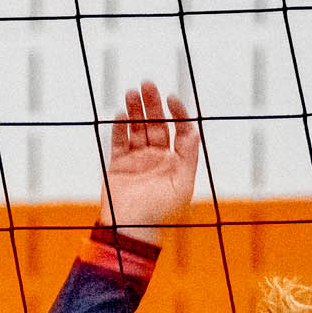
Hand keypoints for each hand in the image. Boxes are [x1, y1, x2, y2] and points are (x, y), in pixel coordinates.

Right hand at [98, 80, 200, 236]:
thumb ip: (189, 155)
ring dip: (135, 110)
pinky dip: (119, 127)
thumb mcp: (184, 183)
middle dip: (153, 104)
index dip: (178, 113)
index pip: (180, 130)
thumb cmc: (161, 212)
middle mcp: (158, 157)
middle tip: (147, 84)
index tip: (170, 99)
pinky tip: (121, 114)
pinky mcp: (119, 164)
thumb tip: (192, 130)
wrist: (132, 229)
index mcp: (176, 161)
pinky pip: (119, 141)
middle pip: (157, 123)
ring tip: (132, 93)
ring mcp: (138, 159)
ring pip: (137, 128)